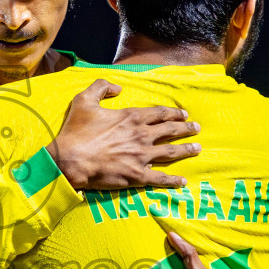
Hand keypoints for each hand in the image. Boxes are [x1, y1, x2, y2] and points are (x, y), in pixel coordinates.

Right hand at [47, 79, 199, 190]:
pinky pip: (160, 178)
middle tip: (196, 128)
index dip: (174, 113)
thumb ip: (102, 87)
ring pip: (171, 152)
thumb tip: (118, 88)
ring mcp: (142, 157)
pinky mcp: (137, 176)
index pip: (160, 113)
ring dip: (187, 149)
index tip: (183, 114)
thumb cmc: (76, 132)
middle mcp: (141, 135)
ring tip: (197, 148)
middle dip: (186, 129)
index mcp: (132, 117)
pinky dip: (173, 180)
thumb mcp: (84, 100)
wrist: (70, 160)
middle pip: (171, 131)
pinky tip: (183, 181)